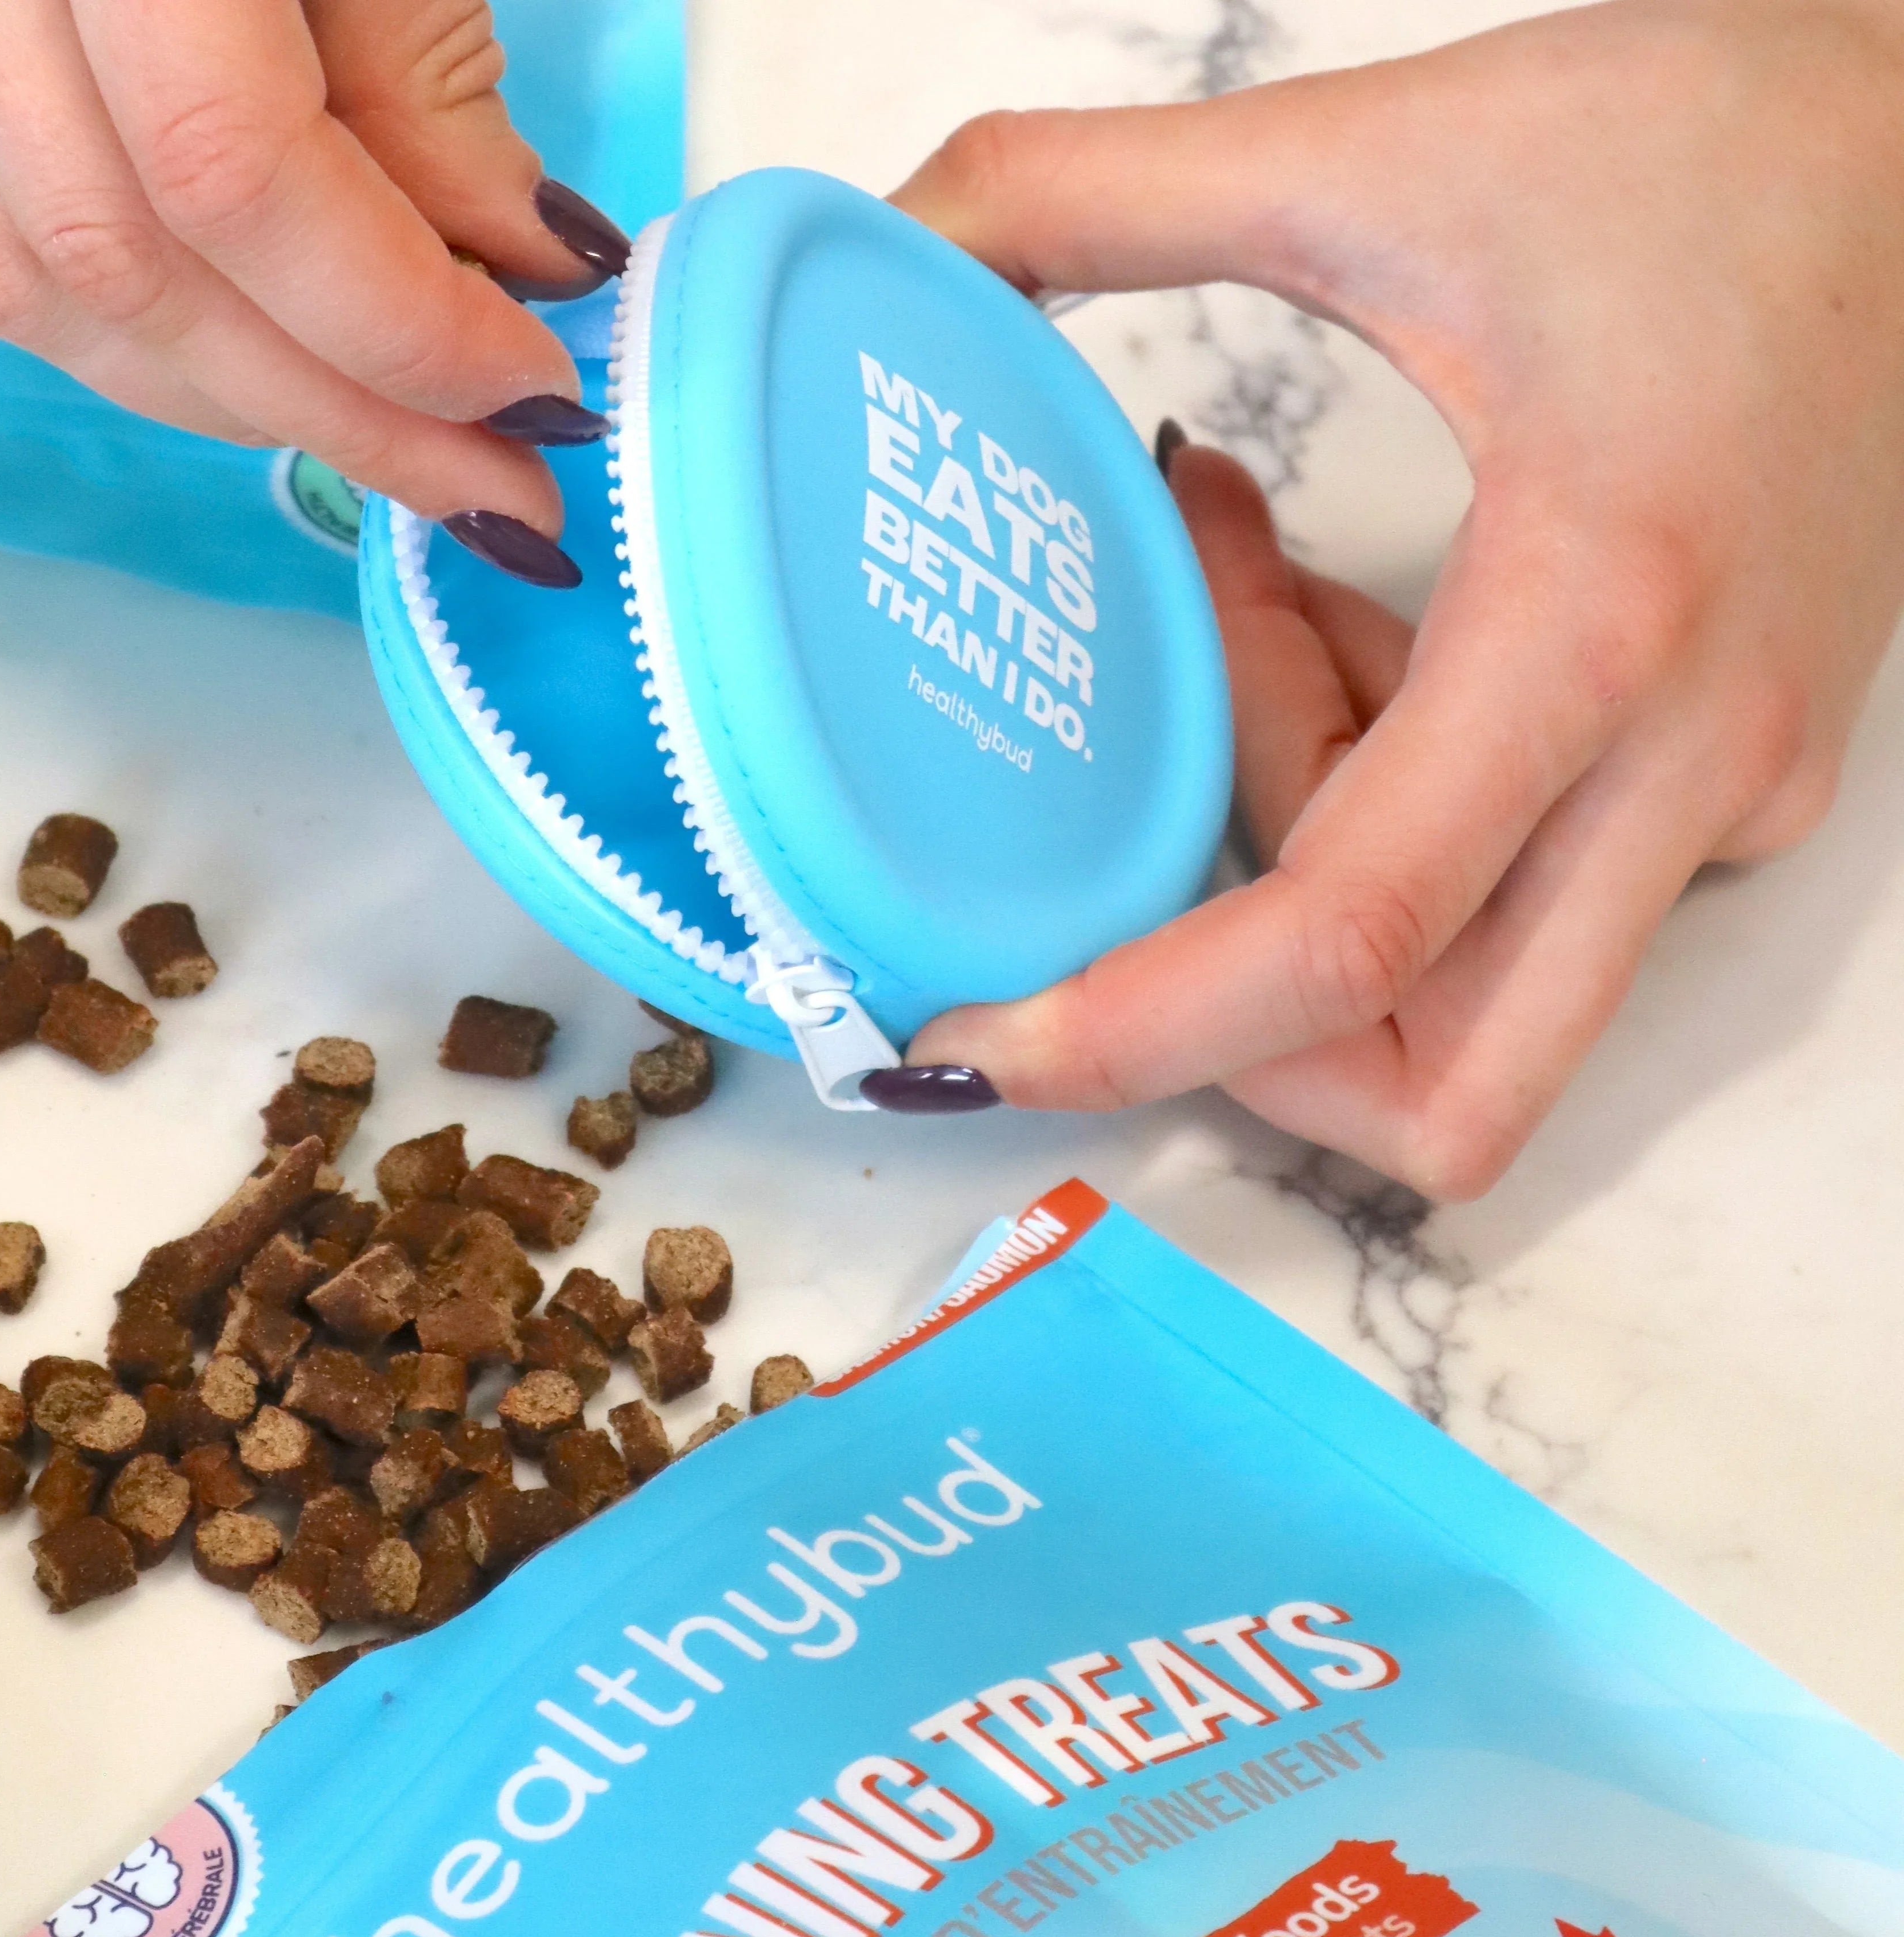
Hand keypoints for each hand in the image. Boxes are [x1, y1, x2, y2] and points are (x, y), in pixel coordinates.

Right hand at [0, 0, 626, 576]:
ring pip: (38, 281)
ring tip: (401, 443)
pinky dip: (139, 332)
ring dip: (238, 401)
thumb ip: (429, 76)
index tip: (543, 397)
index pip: (229, 172)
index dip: (401, 327)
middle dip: (344, 414)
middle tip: (502, 492)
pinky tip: (270, 364)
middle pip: (128, 266)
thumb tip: (514, 278)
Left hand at [893, 0, 1903, 1194]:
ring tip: (1262, 622)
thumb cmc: (1706, 145)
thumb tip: (903, 236)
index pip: (1344, 941)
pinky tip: (1351, 634)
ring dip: (1303, 872)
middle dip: (1236, 1034)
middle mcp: (1685, 764)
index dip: (1136, 1030)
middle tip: (1124, 852)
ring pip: (1462, 997)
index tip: (973, 1038)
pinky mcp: (1734, 793)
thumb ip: (1089, 189)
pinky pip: (1513, 901)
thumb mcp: (1375, 153)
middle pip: (1435, 1090)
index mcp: (1594, 621)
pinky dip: (1382, 816)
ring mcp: (1728, 801)